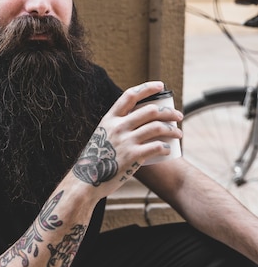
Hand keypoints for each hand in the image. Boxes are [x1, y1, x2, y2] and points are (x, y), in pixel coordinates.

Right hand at [72, 81, 182, 196]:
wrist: (86, 180)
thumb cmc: (96, 159)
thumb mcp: (102, 135)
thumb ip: (116, 127)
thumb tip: (135, 121)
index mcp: (110, 118)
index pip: (130, 95)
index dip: (147, 88)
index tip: (160, 86)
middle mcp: (118, 126)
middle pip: (150, 111)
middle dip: (168, 112)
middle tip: (178, 116)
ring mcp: (126, 141)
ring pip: (157, 127)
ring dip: (172, 129)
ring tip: (179, 134)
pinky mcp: (133, 156)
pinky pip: (156, 146)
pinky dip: (166, 147)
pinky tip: (169, 149)